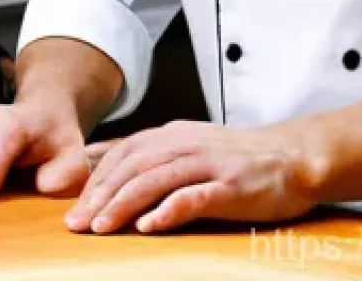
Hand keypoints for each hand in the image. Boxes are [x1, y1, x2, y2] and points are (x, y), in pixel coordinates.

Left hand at [65, 119, 319, 234]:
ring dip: (123, 204)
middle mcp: (182, 144)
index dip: (92, 180)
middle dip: (98, 196)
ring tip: (101, 227)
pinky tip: (149, 226)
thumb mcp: (185, 143)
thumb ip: (146, 151)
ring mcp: (205, 164)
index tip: (71, 207)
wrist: (291, 155)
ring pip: (153, 181)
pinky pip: (192, 197)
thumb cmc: (234, 157)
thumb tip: (97, 158)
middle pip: (130, 168)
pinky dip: (167, 211)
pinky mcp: (229, 186)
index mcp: (169, 135)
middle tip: (75, 223)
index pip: (120, 155)